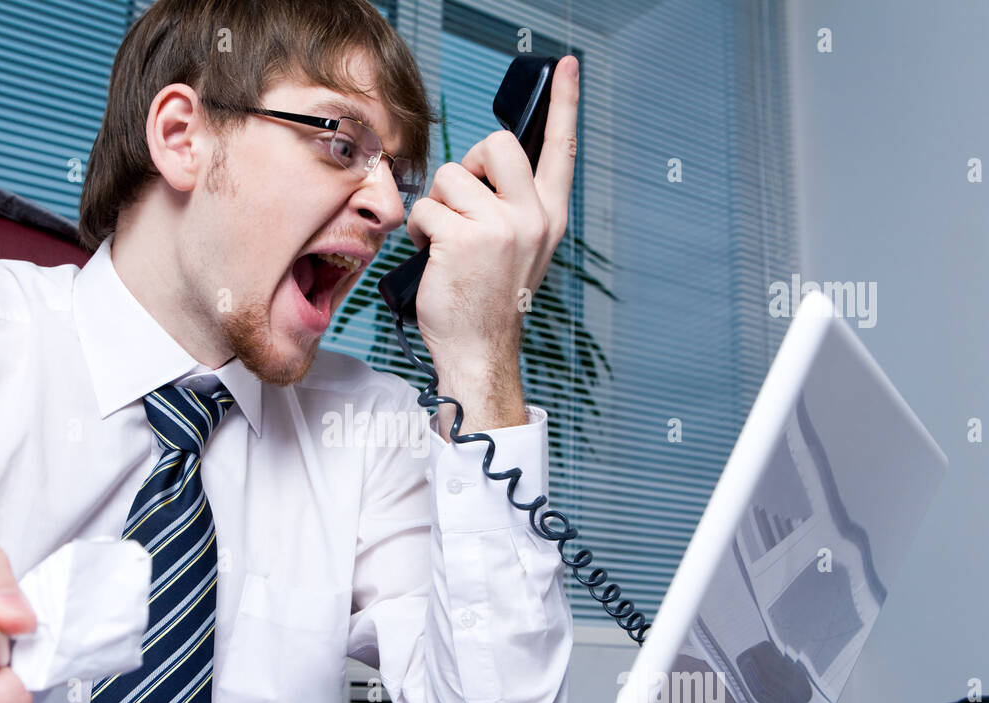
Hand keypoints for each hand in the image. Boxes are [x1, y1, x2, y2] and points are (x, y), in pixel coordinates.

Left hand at [404, 55, 578, 433]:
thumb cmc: (489, 300)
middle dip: (470, 163)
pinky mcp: (464, 238)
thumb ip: (512, 206)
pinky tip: (434, 255)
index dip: (564, 103)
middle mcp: (533, 217)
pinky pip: (428, 207)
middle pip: (497, 144)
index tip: (566, 65)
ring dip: (439, 205)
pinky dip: (422, 229)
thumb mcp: (519, 249)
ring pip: (452, 176)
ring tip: (448, 241)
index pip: (562, 149)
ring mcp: (501, 227)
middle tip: (463, 199)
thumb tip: (482, 168)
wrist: (479, 351)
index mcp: (550, 217)